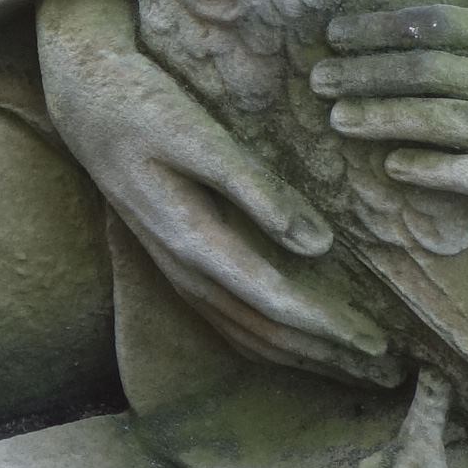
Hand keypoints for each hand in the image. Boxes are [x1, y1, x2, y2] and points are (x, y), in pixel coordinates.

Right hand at [38, 0, 394, 384]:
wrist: (83, 99)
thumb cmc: (145, 105)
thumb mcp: (199, 136)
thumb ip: (256, 190)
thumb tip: (319, 245)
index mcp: (190, 238)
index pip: (274, 300)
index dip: (327, 327)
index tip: (378, 341)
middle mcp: (181, 267)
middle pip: (262, 330)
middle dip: (324, 354)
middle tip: (385, 368)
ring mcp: (173, 269)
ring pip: (243, 332)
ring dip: (298, 354)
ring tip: (352, 367)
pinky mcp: (173, 260)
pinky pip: (224, 320)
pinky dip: (265, 341)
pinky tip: (293, 346)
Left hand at [313, 5, 467, 256]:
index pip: (451, 24)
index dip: (389, 25)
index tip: (343, 30)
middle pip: (436, 69)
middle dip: (369, 69)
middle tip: (318, 76)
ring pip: (447, 120)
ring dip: (385, 117)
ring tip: (338, 119)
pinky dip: (433, 169)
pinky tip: (395, 168)